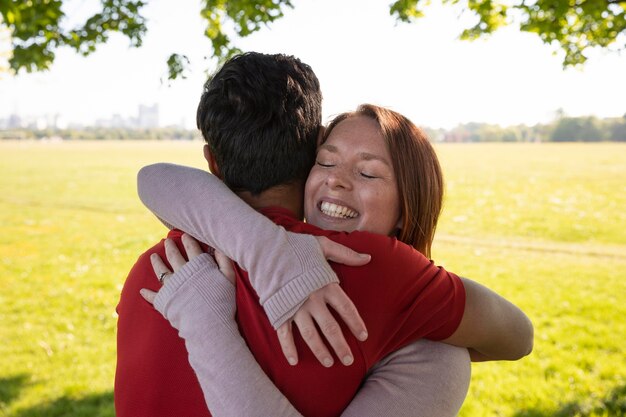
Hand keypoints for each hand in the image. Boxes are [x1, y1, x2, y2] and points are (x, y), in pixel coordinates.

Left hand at [140, 234, 234, 303]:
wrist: (207, 323)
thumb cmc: (221, 300)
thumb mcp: (229, 278)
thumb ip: (224, 261)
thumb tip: (219, 247)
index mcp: (198, 266)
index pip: (192, 249)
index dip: (188, 241)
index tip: (184, 235)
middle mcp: (182, 273)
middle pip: (174, 256)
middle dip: (170, 247)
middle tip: (167, 241)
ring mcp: (171, 287)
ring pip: (161, 271)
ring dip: (157, 263)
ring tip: (152, 256)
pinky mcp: (164, 301)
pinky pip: (153, 296)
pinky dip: (147, 293)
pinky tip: (142, 290)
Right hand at [277, 236, 369, 367]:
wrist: (265, 249)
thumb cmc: (296, 247)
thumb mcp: (323, 246)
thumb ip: (346, 254)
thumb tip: (368, 258)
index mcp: (326, 285)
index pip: (346, 309)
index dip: (356, 323)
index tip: (363, 336)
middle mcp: (313, 299)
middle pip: (331, 328)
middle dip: (341, 346)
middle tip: (349, 361)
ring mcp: (295, 307)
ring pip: (311, 335)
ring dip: (320, 351)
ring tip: (329, 363)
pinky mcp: (279, 311)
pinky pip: (284, 334)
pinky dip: (288, 348)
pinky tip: (294, 361)